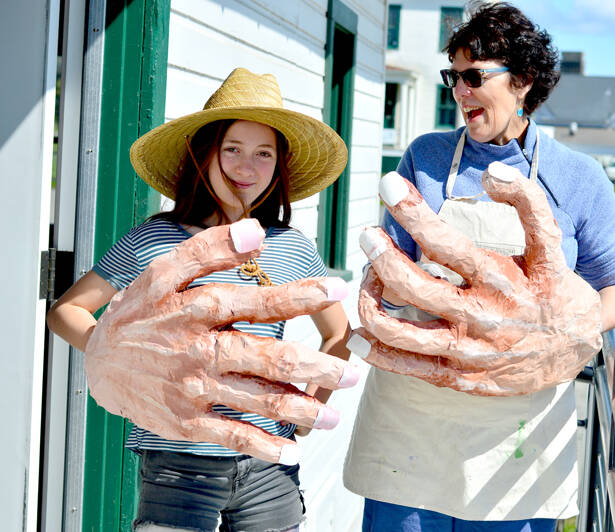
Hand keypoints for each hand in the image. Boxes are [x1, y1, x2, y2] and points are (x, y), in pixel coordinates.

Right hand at [84, 219, 358, 463]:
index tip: (337, 287)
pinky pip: (233, 437)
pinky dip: (265, 447)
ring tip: (336, 416)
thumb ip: (210, 250)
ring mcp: (195, 390)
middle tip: (354, 375)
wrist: (96, 364)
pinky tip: (294, 452)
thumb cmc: (140, 312)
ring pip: (259, 401)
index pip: (259, 301)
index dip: (301, 294)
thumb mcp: (163, 272)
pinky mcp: (188, 422)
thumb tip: (257, 232)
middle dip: (317, 368)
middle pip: (269, 358)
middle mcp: (200, 352)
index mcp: (199, 311)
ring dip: (303, 411)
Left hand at [347, 163, 601, 395]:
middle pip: (415, 285)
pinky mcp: (462, 377)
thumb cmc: (555, 290)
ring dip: (369, 302)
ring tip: (363, 276)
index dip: (413, 212)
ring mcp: (469, 350)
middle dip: (380, 254)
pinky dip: (377, 352)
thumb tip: (490, 172)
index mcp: (501, 280)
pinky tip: (358, 336)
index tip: (387, 186)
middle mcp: (482, 316)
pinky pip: (410, 367)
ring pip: (402, 331)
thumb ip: (526, 204)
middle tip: (366, 232)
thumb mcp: (550, 246)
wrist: (579, 350)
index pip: (447, 243)